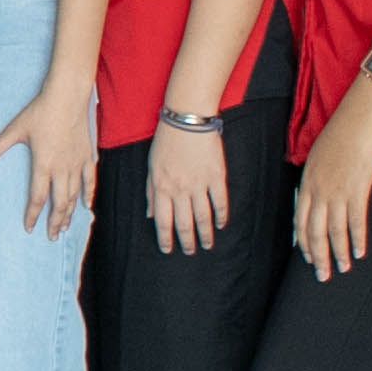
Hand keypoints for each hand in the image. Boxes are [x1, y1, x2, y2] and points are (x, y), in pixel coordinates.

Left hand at [0, 75, 102, 233]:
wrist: (67, 96)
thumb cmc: (39, 111)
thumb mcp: (14, 129)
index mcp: (43, 164)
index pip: (37, 197)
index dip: (32, 214)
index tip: (28, 228)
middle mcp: (62, 168)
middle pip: (59, 203)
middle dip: (55, 222)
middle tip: (51, 237)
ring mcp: (77, 163)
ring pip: (75, 195)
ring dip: (70, 213)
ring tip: (65, 227)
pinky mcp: (87, 156)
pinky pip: (90, 180)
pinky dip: (89, 195)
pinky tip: (86, 206)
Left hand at [145, 117, 234, 256]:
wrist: (187, 118)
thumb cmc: (166, 141)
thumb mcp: (151, 166)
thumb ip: (152, 192)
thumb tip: (150, 215)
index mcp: (162, 187)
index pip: (163, 221)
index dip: (165, 238)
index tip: (168, 250)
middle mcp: (180, 189)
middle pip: (184, 222)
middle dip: (187, 240)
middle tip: (190, 251)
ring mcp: (199, 184)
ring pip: (203, 216)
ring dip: (205, 234)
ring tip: (207, 245)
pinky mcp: (217, 176)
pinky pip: (220, 201)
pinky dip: (221, 215)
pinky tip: (221, 224)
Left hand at [293, 82, 371, 279]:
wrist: (358, 119)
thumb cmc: (340, 134)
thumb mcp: (318, 157)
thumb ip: (316, 178)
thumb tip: (317, 194)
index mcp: (307, 183)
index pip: (300, 220)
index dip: (303, 241)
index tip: (307, 257)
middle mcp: (318, 191)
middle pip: (314, 231)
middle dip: (317, 257)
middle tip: (322, 276)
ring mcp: (337, 191)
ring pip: (334, 231)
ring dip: (338, 254)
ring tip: (342, 270)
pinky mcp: (357, 189)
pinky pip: (355, 221)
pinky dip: (357, 240)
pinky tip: (359, 253)